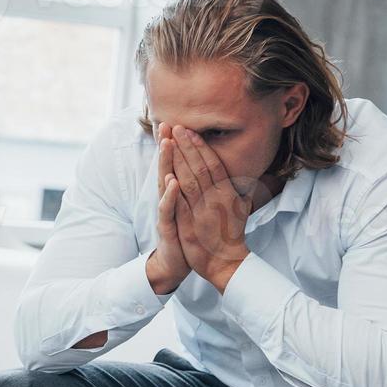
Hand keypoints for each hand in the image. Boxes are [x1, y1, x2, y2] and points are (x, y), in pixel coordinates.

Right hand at [146, 121, 190, 294]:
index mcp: (181, 193)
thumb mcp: (200, 210)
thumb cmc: (190, 235)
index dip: (179, 145)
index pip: (179, 164)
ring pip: (165, 183)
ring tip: (166, 143)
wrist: (179, 263)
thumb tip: (221, 175)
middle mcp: (171, 199)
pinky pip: (168, 210)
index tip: (180, 124)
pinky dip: (170, 196)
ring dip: (165, 163)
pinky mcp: (168, 227)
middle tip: (166, 123)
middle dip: (168, 145)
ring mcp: (169, 212)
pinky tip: (173, 182)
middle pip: (169, 167)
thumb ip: (205, 191)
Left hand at [170, 125, 249, 291]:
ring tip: (169, 142)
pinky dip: (175, 191)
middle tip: (176, 127)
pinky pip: (182, 206)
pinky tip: (167, 176)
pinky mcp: (191, 226)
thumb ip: (238, 190)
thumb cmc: (231, 235)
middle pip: (200, 167)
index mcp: (226, 193)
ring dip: (179, 160)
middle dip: (187, 146)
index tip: (190, 131)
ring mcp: (203, 213)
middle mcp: (215, 200)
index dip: (200, 146)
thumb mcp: (240, 208)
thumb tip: (244, 176)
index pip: (213, 164)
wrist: (227, 263)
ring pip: (189, 181)